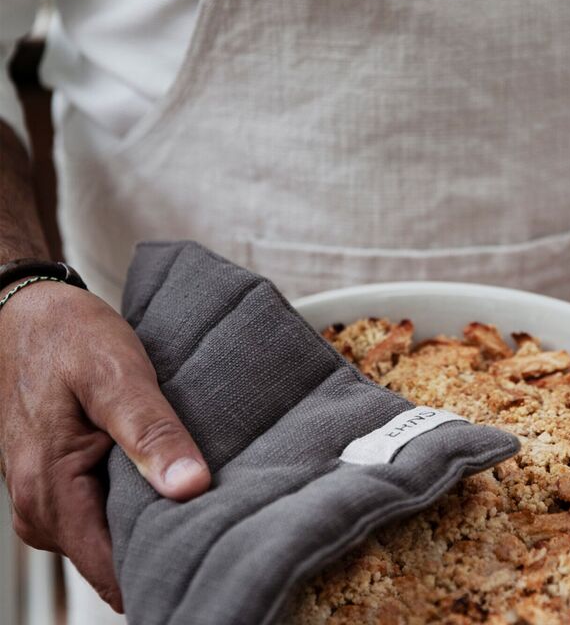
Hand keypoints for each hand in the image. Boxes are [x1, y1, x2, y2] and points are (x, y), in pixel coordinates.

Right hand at [0, 282, 210, 611]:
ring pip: (111, 541)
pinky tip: (167, 477)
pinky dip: (138, 503)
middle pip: (115, 562)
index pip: (114, 573)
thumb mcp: (117, 376)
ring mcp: (47, 501)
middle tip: (220, 515)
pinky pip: (103, 516)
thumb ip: (151, 432)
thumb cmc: (69, 338)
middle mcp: (41, 510)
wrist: (30, 315)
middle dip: (166, 545)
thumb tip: (190, 487)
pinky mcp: (59, 487)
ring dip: (153, 522)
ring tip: (199, 491)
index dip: (166, 566)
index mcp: (50, 491)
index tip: (215, 546)